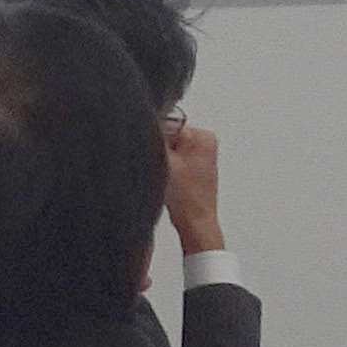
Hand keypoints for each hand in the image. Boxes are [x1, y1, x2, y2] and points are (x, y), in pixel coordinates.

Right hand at [163, 121, 225, 258]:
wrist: (195, 224)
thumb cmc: (188, 200)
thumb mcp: (164, 163)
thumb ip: (152, 140)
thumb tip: (142, 122)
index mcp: (203, 136)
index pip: (167, 123)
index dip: (154, 139)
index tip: (152, 153)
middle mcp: (204, 142)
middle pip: (167, 135)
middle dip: (158, 151)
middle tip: (162, 169)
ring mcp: (199, 155)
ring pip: (167, 149)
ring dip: (161, 161)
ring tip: (169, 177)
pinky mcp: (192, 167)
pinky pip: (171, 160)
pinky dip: (166, 169)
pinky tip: (170, 181)